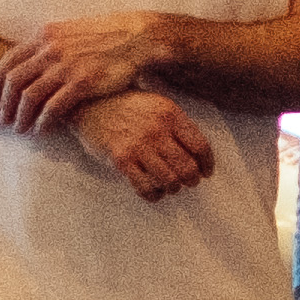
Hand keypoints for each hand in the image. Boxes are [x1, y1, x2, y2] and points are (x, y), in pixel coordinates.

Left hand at [0, 11, 169, 133]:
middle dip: (5, 104)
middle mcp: (51, 49)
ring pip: (30, 96)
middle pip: (15, 81)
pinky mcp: (83, 83)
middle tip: (3, 120)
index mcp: (46, 35)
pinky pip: (53, 107)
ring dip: (21, 116)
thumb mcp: (71, 32)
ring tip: (19, 129)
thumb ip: (50, 45)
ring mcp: (66, 66)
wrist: (138, 37)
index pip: (9, 60)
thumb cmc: (106, 36)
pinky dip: (42, 121)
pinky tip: (40, 130)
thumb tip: (32, 61)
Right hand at [68, 90, 216, 197]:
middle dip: (192, 179)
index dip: (207, 163)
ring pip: (169, 180)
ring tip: (170, 185)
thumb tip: (198, 153)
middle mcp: (157, 130)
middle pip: (187, 167)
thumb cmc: (129, 106)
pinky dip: (154, 195)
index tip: (206, 171)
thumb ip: (177, 125)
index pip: (200, 146)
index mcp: (170, 114)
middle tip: (190, 181)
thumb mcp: (158, 105)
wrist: (92, 104)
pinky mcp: (122, 160)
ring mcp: (138, 146)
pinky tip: (154, 192)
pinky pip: (145, 187)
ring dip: (173, 188)